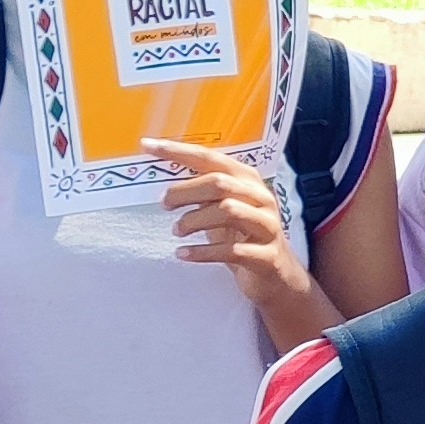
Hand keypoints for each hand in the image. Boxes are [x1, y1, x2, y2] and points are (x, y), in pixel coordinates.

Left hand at [145, 140, 322, 326]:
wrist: (276, 277)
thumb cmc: (243, 238)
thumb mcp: (222, 210)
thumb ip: (203, 195)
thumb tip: (166, 187)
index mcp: (247, 181)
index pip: (210, 158)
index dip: (178, 151)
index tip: (147, 146)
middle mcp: (261, 198)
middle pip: (219, 183)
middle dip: (185, 191)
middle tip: (164, 204)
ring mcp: (267, 226)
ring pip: (228, 211)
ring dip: (194, 220)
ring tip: (177, 231)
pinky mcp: (266, 255)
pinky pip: (231, 251)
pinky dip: (202, 252)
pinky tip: (183, 254)